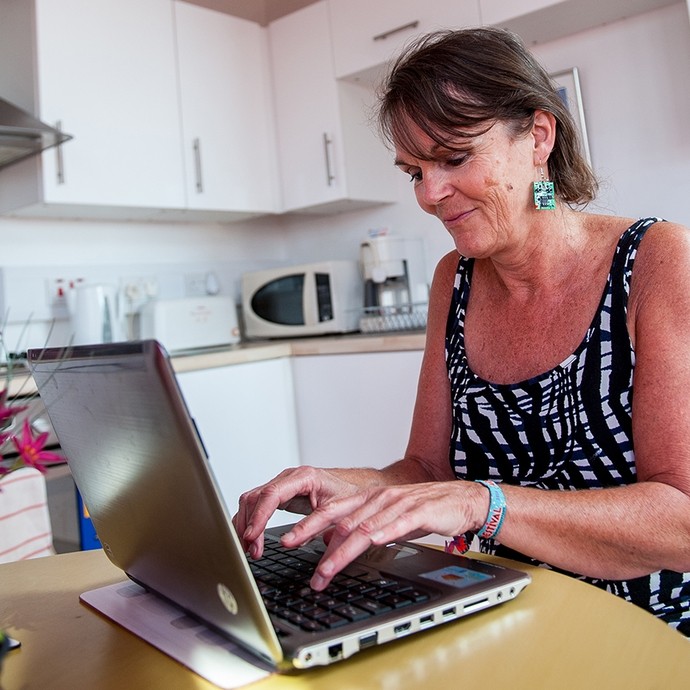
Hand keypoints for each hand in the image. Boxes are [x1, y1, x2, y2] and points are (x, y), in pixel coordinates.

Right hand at [232, 466, 363, 558]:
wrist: (360, 485)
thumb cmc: (351, 495)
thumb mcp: (336, 512)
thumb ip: (312, 526)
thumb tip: (288, 542)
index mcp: (304, 477)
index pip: (271, 494)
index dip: (258, 517)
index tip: (251, 537)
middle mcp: (289, 478)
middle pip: (256, 497)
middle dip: (249, 525)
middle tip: (251, 550)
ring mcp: (284, 484)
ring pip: (253, 500)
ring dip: (247, 524)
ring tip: (250, 549)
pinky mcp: (283, 493)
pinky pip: (259, 504)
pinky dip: (252, 521)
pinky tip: (252, 538)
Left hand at [281, 480, 485, 589]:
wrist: (463, 499)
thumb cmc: (426, 511)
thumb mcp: (388, 520)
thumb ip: (363, 528)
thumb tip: (335, 543)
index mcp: (369, 499)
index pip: (331, 511)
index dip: (307, 525)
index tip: (286, 541)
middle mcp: (379, 499)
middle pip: (340, 518)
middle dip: (311, 535)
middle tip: (290, 548)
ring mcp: (398, 504)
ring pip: (363, 526)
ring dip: (340, 551)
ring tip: (323, 570)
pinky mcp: (419, 512)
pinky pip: (396, 525)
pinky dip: (380, 535)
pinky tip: (368, 544)